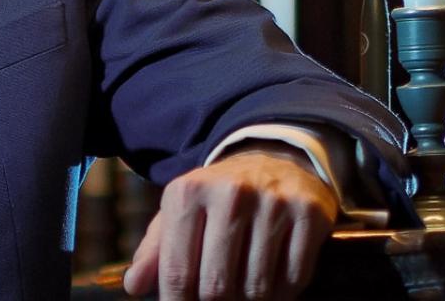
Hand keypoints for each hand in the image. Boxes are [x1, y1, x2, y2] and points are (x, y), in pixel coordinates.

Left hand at [122, 143, 338, 300]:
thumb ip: (155, 250)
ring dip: (250, 300)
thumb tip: (135, 286)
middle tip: (217, 298)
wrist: (275, 158)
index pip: (178, 273)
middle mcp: (231, 193)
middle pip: (217, 286)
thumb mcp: (180, 211)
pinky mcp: (309, 213)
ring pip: (257, 288)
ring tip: (243, 289)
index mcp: (188, 192)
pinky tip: (272, 280)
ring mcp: (273, 203)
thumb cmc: (218, 197)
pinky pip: (293, 279)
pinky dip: (282, 293)